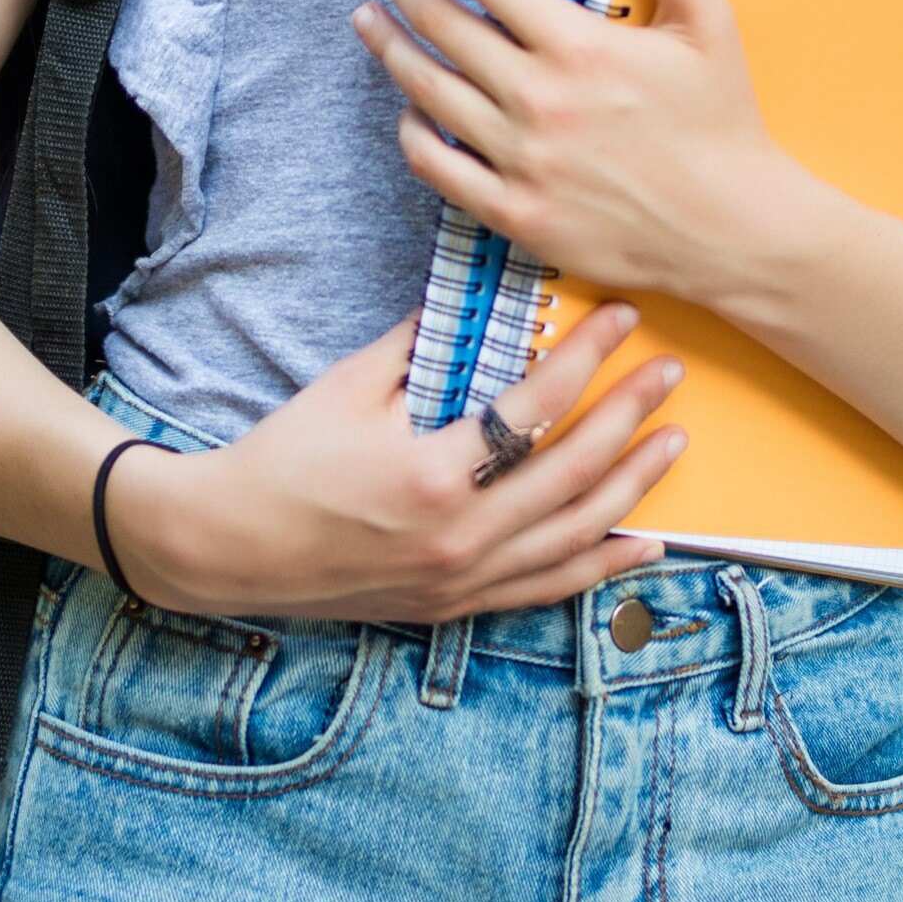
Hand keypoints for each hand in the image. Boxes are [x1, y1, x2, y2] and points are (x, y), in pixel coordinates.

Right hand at [104, 301, 686, 623]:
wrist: (230, 547)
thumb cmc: (284, 459)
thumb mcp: (350, 386)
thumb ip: (421, 343)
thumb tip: (479, 296)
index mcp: (433, 474)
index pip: (535, 405)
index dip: (587, 356)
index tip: (624, 318)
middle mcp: (460, 536)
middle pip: (572, 471)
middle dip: (629, 415)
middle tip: (670, 373)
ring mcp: (462, 579)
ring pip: (574, 534)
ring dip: (633, 486)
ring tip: (672, 442)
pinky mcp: (456, 605)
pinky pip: (548, 589)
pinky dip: (602, 565)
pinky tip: (645, 543)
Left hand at [353, 0, 803, 308]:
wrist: (735, 232)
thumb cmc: (722, 122)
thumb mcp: (708, 19)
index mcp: (578, 45)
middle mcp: (539, 100)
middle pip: (438, 22)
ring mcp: (521, 162)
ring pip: (426, 91)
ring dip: (388, 46)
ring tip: (369, 17)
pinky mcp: (516, 214)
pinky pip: (436, 166)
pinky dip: (411, 131)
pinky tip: (407, 108)